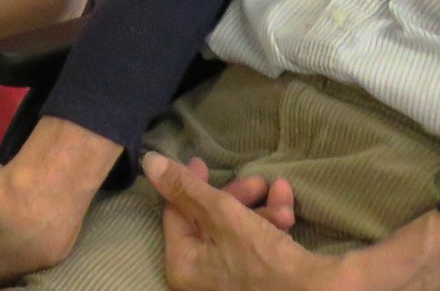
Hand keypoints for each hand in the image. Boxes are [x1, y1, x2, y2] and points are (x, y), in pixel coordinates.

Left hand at [146, 151, 331, 290]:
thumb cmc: (262, 257)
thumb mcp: (221, 214)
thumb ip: (185, 187)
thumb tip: (149, 162)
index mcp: (183, 265)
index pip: (175, 213)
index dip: (188, 183)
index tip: (203, 161)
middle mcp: (202, 277)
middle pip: (209, 220)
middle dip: (237, 196)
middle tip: (255, 181)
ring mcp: (231, 280)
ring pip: (238, 228)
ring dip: (261, 207)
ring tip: (281, 196)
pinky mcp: (260, 279)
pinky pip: (257, 243)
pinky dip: (272, 223)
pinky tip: (290, 209)